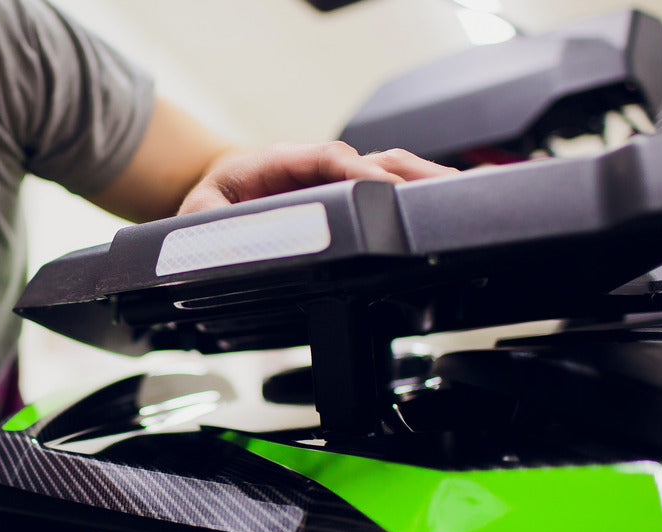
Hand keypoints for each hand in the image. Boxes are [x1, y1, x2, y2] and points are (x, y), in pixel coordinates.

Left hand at [178, 141, 458, 214]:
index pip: (327, 159)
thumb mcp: (201, 218)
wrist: (215, 195)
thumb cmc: (211, 203)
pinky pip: (386, 191)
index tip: (384, 187)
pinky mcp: (345, 197)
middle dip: (408, 175)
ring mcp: (333, 180)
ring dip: (422, 184)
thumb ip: (217, 227)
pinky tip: (445, 208)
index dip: (360, 172)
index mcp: (279, 162)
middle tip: (444, 192)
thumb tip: (234, 243)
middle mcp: (314, 167)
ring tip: (460, 197)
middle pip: (370, 161)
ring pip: (386, 173)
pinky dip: (416, 198)